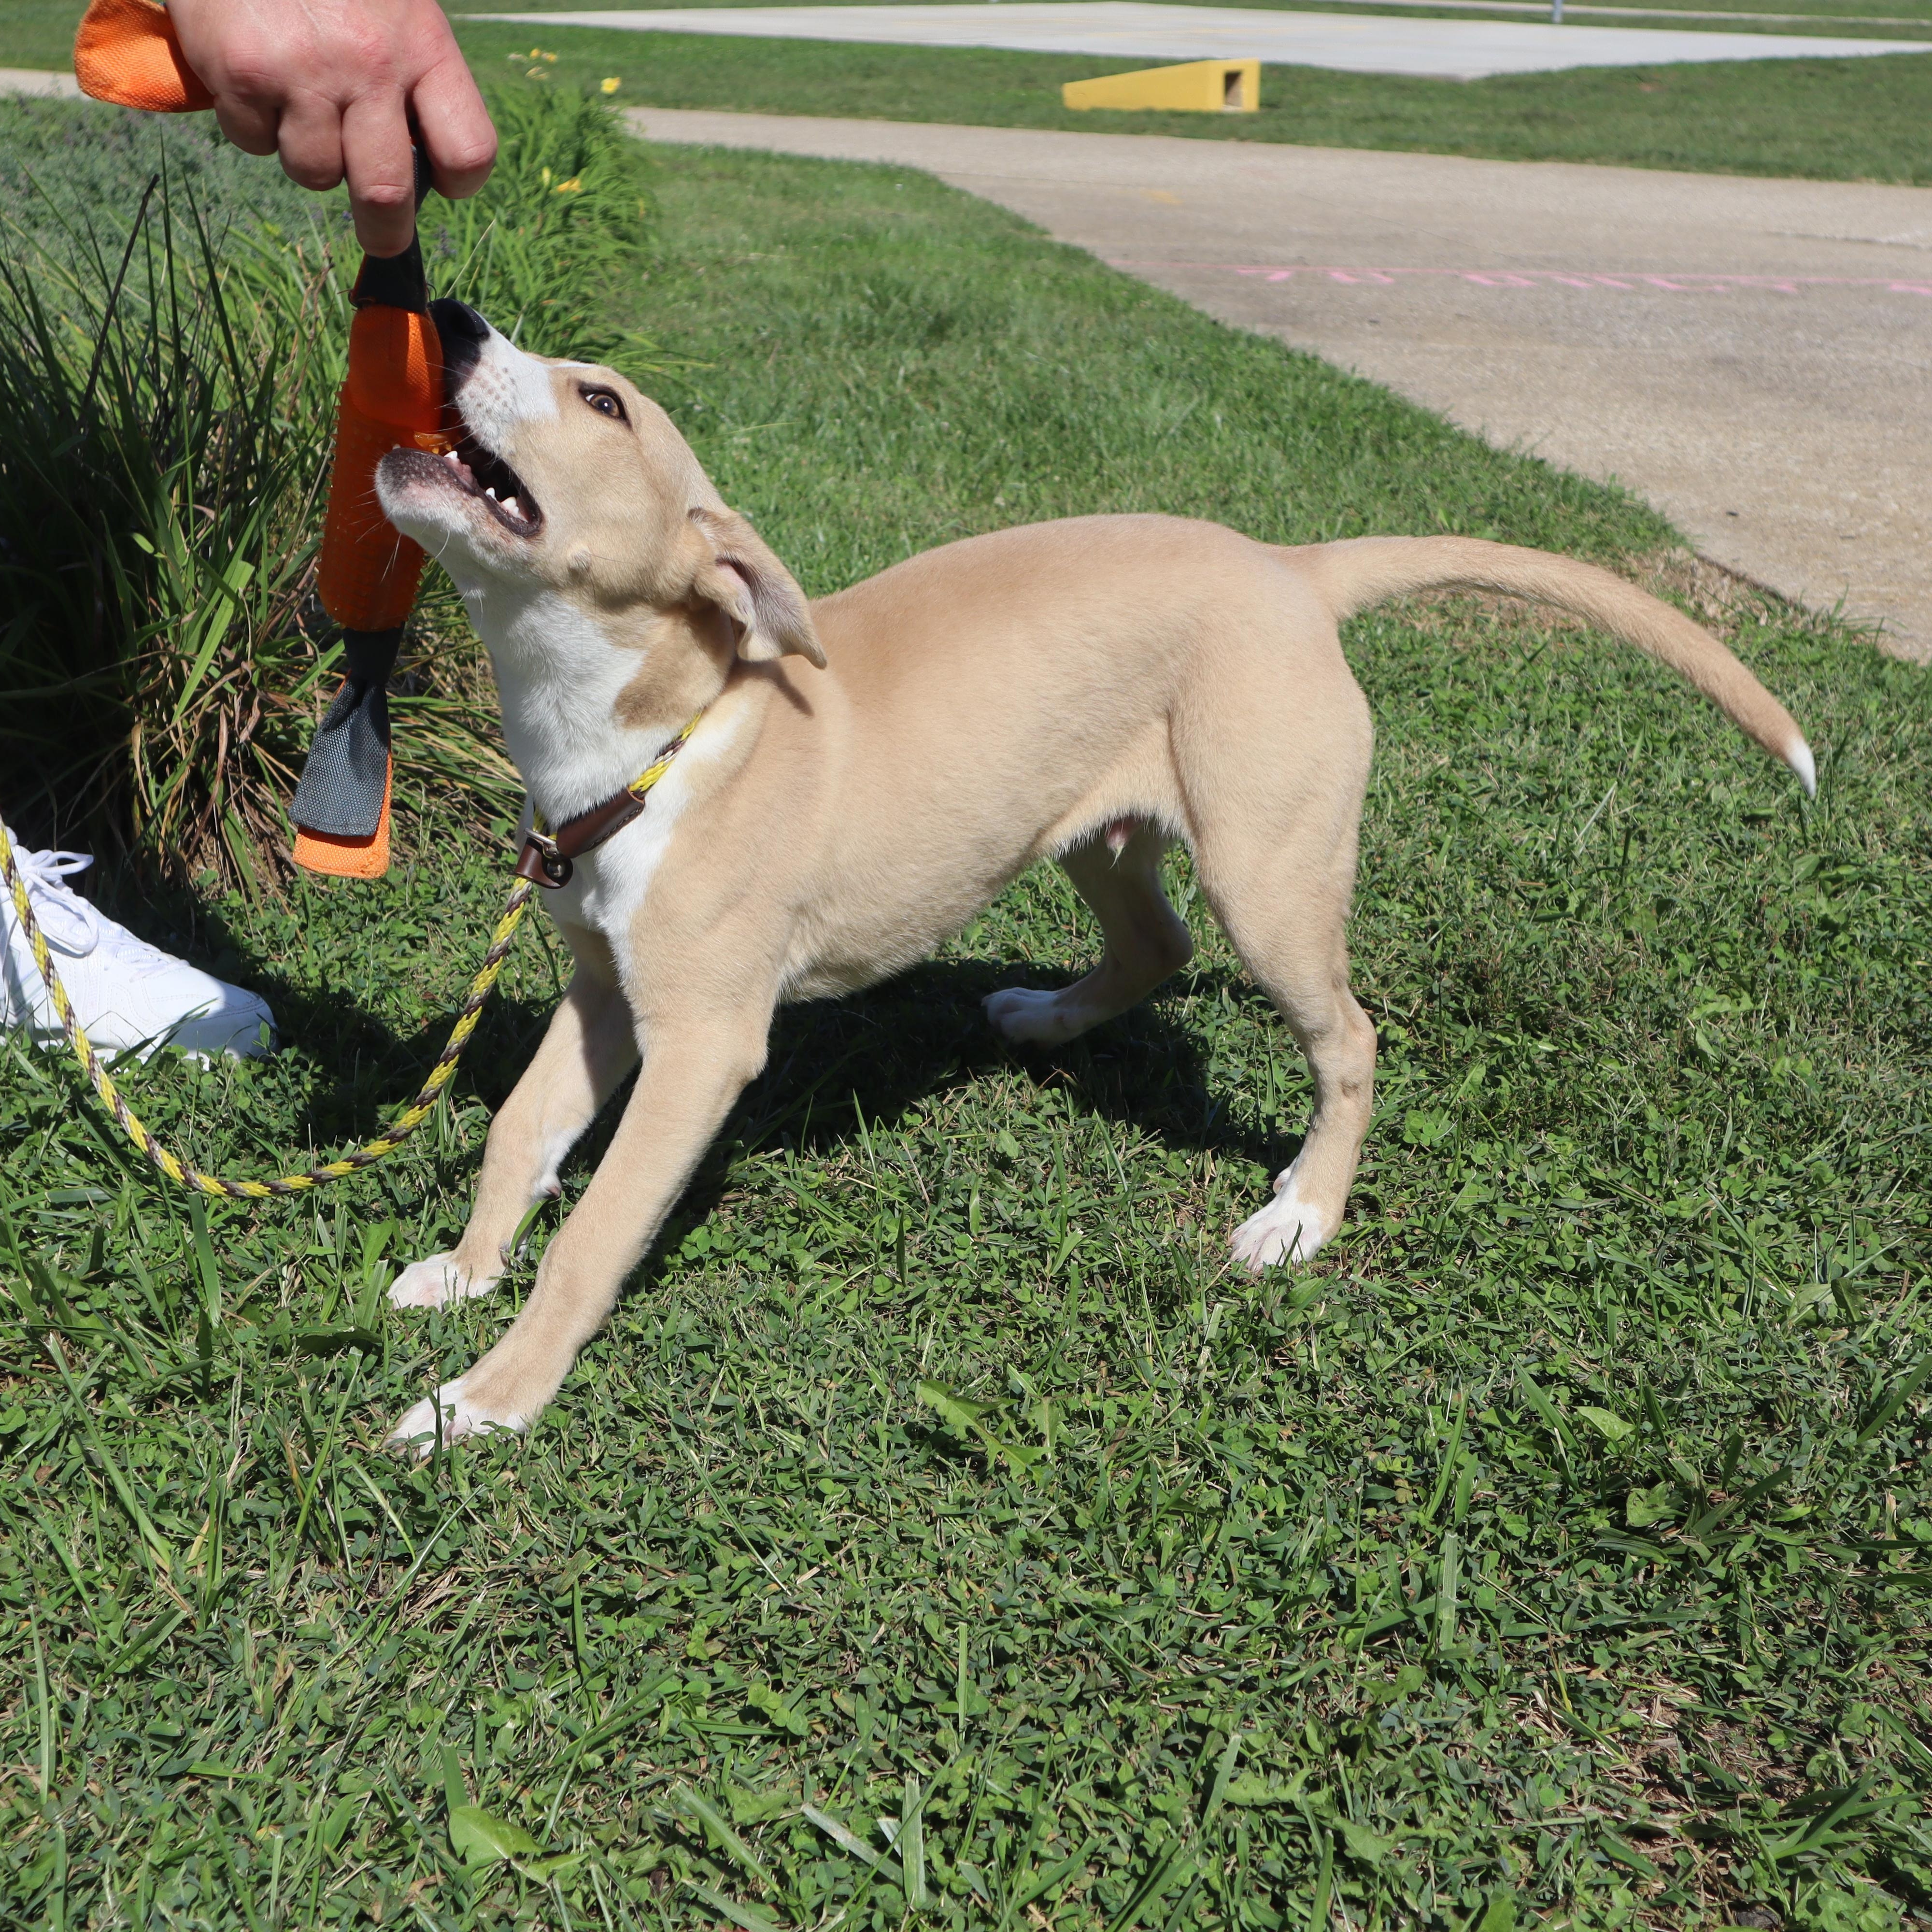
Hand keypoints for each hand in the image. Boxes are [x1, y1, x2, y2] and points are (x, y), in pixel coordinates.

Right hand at [165, 0, 495, 255]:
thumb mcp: (394, 6)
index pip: (469, 150)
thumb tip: (419, 163)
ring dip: (308, 157)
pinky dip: (252, 122)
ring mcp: (303, 73)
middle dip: (385, 230)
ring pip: (314, 174)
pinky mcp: (243, 76)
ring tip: (299, 103)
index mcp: (423, 44)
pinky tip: (253, 75)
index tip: (443, 184)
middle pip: (387, 193)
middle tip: (382, 236)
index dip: (459, 181)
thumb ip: (413, 76)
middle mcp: (369, 64)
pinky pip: (254, 142)